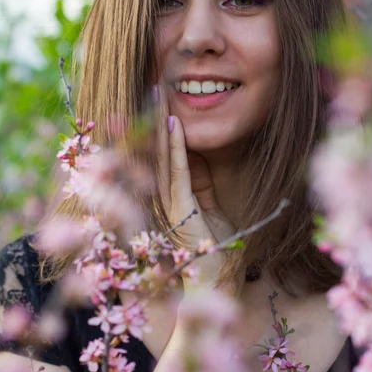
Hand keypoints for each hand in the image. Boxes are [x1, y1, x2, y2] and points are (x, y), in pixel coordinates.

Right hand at [155, 84, 238, 291]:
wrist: (218, 284)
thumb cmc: (215, 250)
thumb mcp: (209, 208)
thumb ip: (200, 184)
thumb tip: (195, 157)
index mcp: (171, 196)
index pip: (163, 155)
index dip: (160, 127)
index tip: (159, 101)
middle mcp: (163, 196)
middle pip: (156, 150)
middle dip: (153, 118)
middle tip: (152, 87)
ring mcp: (168, 202)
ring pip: (161, 155)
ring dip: (159, 124)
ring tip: (157, 95)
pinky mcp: (179, 209)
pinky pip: (177, 171)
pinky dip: (176, 147)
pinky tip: (173, 124)